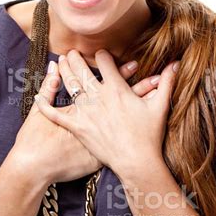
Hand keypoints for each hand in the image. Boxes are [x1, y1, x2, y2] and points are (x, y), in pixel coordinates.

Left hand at [34, 49, 179, 175]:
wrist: (137, 162)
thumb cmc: (149, 136)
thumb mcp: (160, 107)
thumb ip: (167, 83)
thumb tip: (177, 64)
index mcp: (117, 88)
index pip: (104, 61)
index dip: (102, 55)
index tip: (100, 55)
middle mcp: (99, 96)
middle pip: (81, 69)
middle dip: (75, 58)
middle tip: (70, 53)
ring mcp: (86, 111)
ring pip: (69, 85)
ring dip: (62, 71)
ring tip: (58, 63)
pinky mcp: (77, 127)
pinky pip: (56, 114)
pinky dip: (45, 104)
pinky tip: (38, 96)